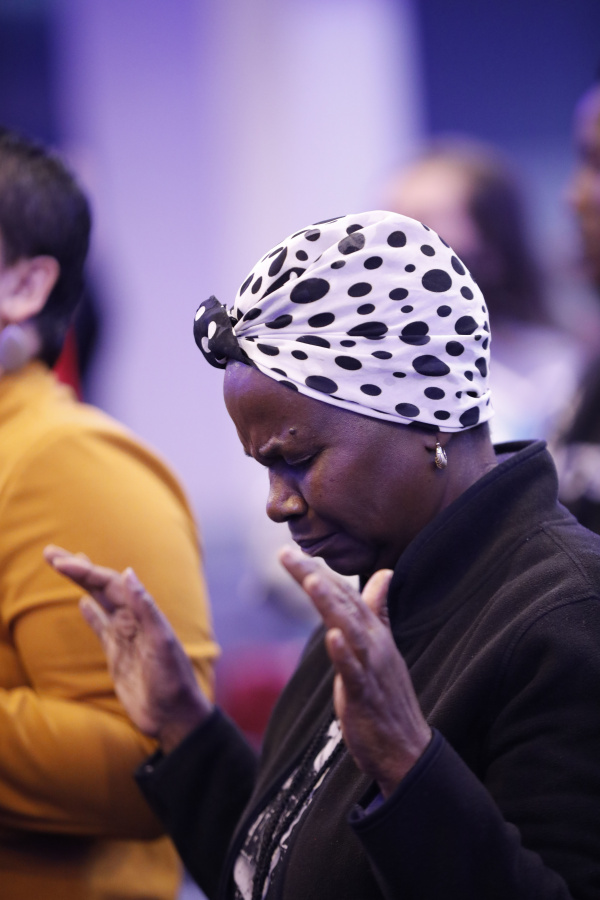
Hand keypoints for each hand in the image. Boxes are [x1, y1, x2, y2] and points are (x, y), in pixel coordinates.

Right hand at [44, 545, 212, 752]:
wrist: (174, 715)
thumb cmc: (173, 680)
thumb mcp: (162, 643)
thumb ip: (146, 609)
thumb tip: (128, 573)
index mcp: (141, 614)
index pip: (109, 583)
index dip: (86, 571)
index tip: (62, 562)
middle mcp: (132, 620)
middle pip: (99, 587)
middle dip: (77, 569)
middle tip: (50, 553)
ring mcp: (123, 636)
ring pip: (97, 602)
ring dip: (81, 585)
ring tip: (63, 566)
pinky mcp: (117, 655)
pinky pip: (101, 628)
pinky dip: (91, 614)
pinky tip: (82, 603)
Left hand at [279, 546, 430, 797]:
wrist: (406, 748)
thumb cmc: (387, 696)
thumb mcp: (381, 648)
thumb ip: (378, 611)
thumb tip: (383, 575)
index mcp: (374, 632)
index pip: (344, 593)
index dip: (317, 572)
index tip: (290, 552)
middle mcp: (374, 643)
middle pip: (342, 603)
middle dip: (314, 577)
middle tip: (287, 554)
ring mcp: (370, 668)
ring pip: (349, 629)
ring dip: (331, 604)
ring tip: (312, 581)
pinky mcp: (365, 694)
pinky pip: (354, 671)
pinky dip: (343, 653)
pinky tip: (331, 637)